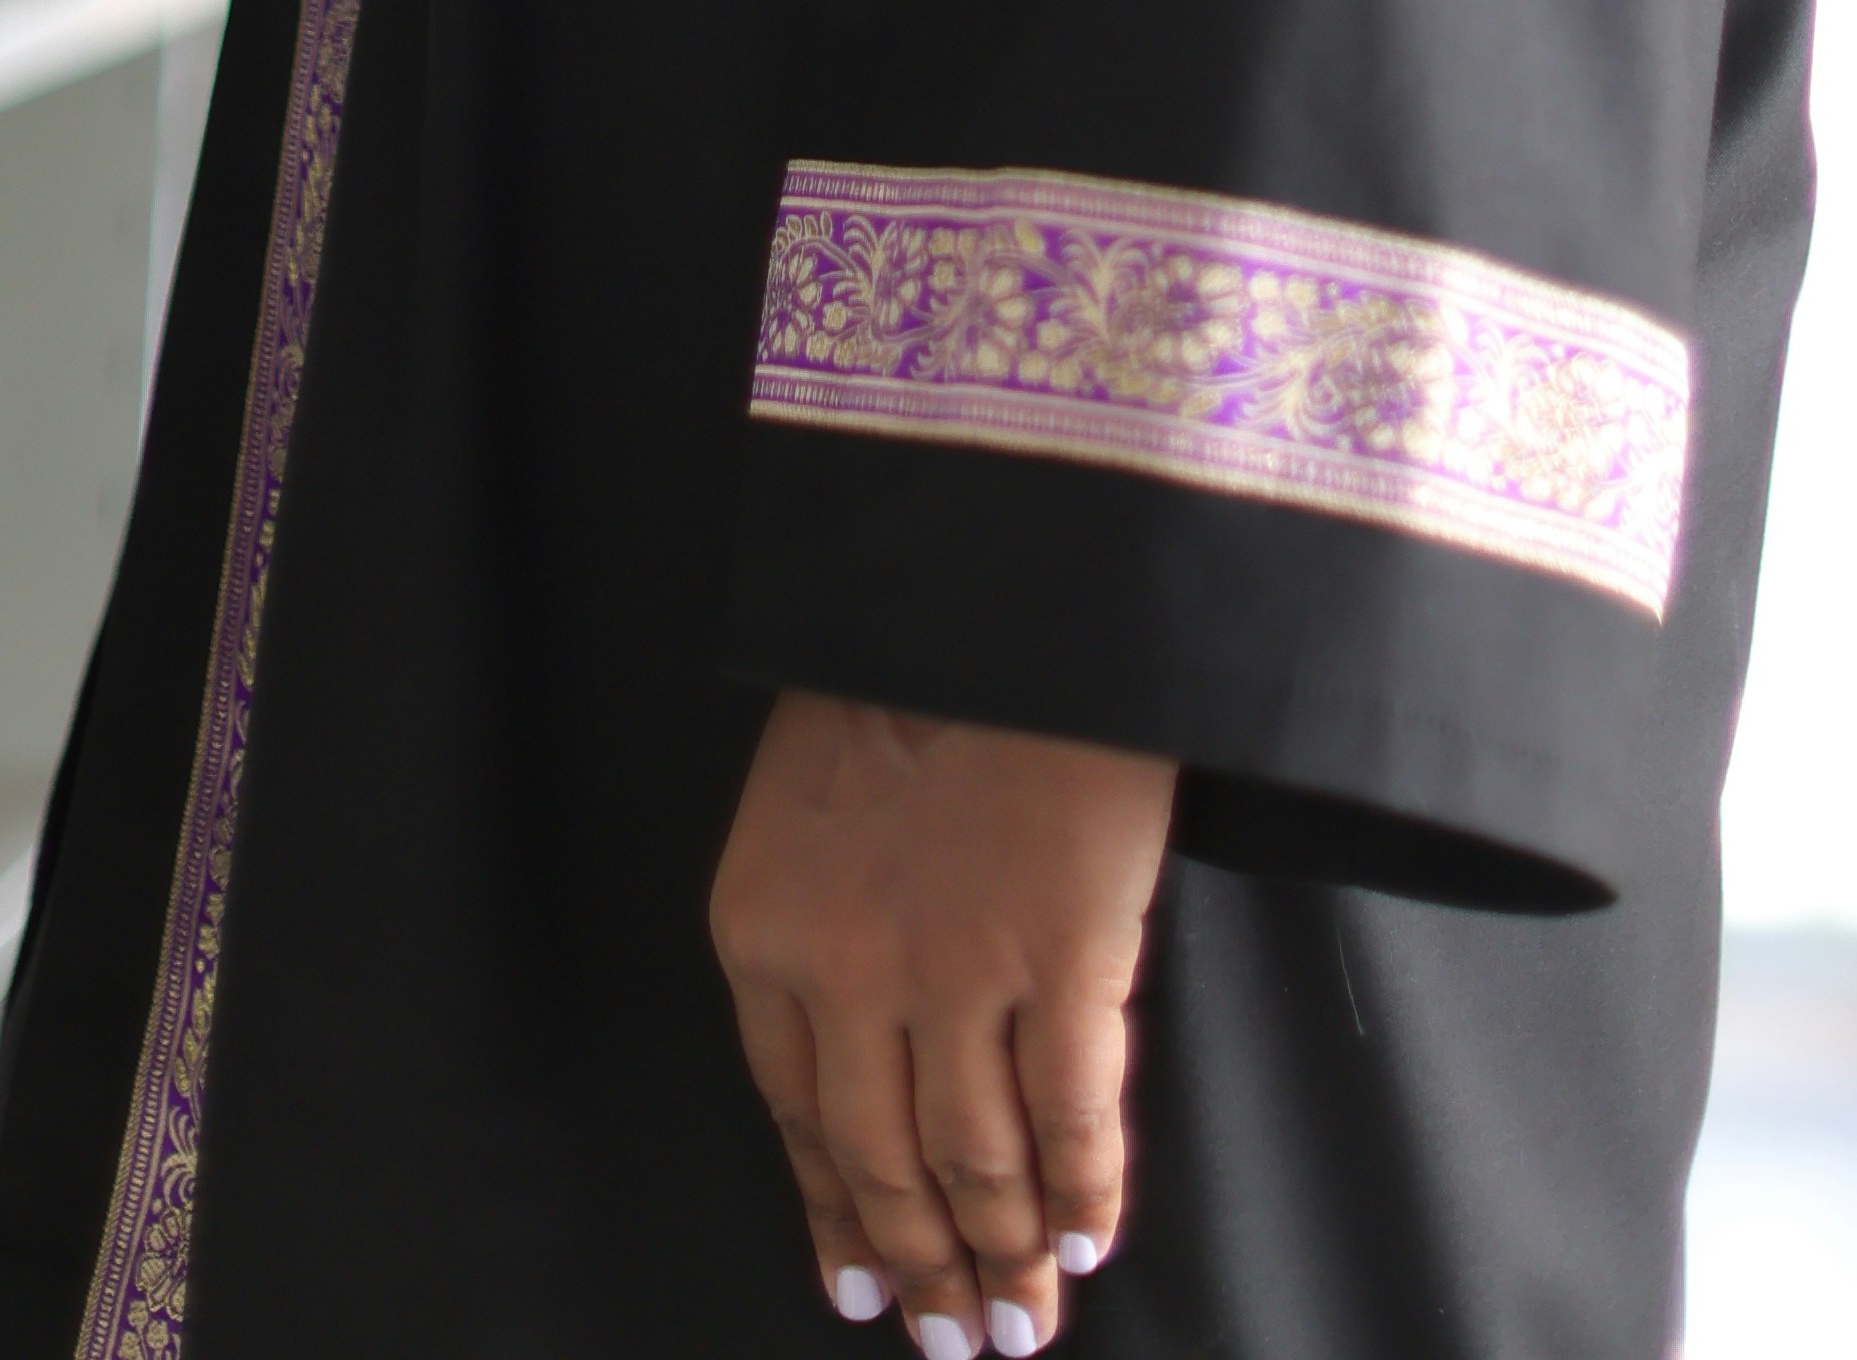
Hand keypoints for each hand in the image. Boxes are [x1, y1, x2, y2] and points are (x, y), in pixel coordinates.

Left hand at [712, 693, 1172, 1347]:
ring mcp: (954, 967)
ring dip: (1008, 1255)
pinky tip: (1092, 1237)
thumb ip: (821, 921)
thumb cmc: (905, 661)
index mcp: (763, 927)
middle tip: (966, 1343)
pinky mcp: (1063, 951)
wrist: (990, 573)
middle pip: (888, 1161)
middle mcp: (844, 969)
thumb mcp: (811, 797)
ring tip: (1032, 1321)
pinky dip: (1085, 1190)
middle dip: (931, 1267)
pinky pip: (1074, 1113)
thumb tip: (868, 1057)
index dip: (837, 1217)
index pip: (797, 1117)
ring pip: (977, 1160)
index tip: (865, 1294)